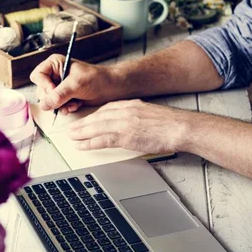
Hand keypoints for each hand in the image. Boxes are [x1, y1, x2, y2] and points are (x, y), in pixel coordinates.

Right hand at [30, 54, 114, 113]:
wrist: (110, 88)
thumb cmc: (96, 79)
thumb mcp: (76, 85)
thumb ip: (59, 95)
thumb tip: (44, 105)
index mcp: (54, 64)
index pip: (37, 76)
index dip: (44, 86)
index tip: (55, 92)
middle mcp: (54, 75)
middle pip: (41, 91)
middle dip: (54, 99)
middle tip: (65, 101)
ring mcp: (58, 87)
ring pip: (48, 101)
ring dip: (60, 106)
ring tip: (73, 104)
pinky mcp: (64, 97)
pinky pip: (56, 107)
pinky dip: (66, 108)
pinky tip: (76, 105)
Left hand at [68, 99, 188, 153]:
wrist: (180, 127)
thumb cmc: (169, 123)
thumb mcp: (149, 113)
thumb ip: (136, 115)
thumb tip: (130, 123)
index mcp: (130, 104)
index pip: (105, 109)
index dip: (92, 116)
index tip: (84, 120)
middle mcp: (124, 111)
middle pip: (97, 117)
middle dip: (82, 124)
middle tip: (70, 129)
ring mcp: (124, 123)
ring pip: (96, 127)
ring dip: (81, 133)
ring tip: (71, 138)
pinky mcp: (126, 136)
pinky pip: (103, 140)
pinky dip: (90, 143)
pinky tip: (82, 146)